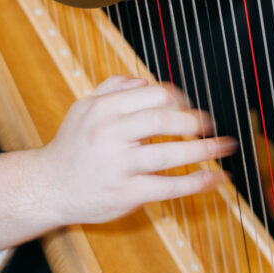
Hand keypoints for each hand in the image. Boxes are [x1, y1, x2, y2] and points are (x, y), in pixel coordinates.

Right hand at [40, 75, 236, 226]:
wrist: (48, 188)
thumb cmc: (72, 148)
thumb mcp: (84, 108)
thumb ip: (113, 88)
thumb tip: (145, 79)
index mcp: (103, 109)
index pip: (152, 94)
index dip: (179, 98)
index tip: (191, 106)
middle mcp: (110, 134)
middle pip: (162, 120)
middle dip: (194, 121)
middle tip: (211, 124)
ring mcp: (119, 166)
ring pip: (169, 154)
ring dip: (205, 150)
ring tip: (225, 146)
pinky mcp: (127, 193)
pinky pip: (170, 187)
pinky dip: (198, 182)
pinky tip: (217, 178)